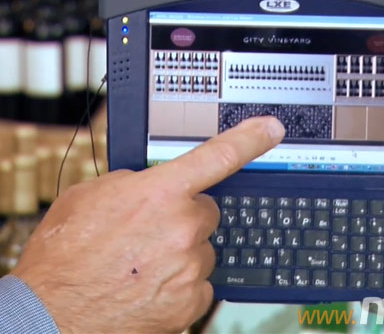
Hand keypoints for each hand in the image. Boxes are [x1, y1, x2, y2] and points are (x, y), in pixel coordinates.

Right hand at [12, 116, 284, 333]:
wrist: (51, 315)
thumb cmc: (65, 256)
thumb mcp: (91, 196)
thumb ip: (134, 182)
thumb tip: (153, 182)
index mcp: (159, 193)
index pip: (219, 156)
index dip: (251, 139)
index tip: (271, 129)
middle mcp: (182, 228)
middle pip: (207, 211)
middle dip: (184, 217)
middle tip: (150, 232)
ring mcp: (190, 266)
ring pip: (202, 248)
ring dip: (181, 252)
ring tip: (141, 263)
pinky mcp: (192, 301)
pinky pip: (200, 282)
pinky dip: (181, 283)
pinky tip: (151, 285)